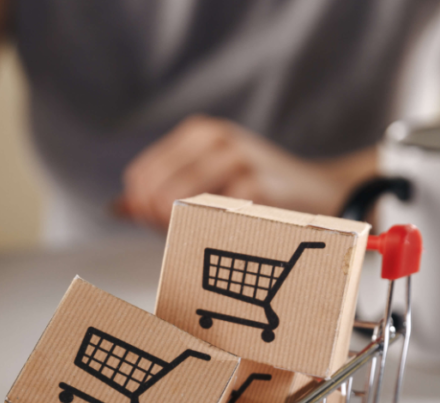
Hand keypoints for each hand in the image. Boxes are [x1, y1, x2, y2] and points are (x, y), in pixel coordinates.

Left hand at [117, 115, 374, 230]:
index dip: (142, 208)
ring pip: (175, 203)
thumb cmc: (258, 192)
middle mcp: (215, 138)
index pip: (140, 176)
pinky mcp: (255, 187)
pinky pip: (208, 218)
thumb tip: (118, 207)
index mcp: (198, 132)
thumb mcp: (207, 181)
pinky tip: (229, 231)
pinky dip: (209, 232)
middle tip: (180, 233)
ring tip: (204, 232)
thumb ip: (161, 193)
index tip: (161, 223)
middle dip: (156, 221)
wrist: (321, 194)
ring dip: (180, 229)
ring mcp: (236, 159)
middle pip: (152, 191)